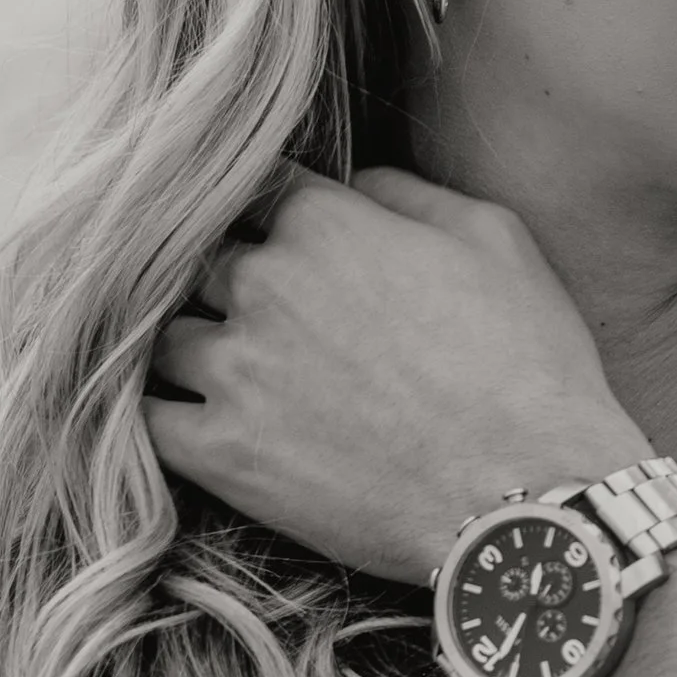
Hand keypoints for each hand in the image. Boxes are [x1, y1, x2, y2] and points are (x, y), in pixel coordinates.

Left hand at [143, 169, 646, 584]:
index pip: (253, 189)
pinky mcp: (222, 453)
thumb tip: (356, 183)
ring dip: (193, 344)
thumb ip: (410, 194)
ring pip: (165, 335)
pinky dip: (161, 415)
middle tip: (263, 313)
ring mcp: (235, 369)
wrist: (525, 493)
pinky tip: (188, 422)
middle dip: (226, 278)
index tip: (279, 239)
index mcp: (325, 223)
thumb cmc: (528, 363)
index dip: (267, 213)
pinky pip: (148, 420)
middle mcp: (264, 283)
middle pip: (200, 259)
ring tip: (229, 371)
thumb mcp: (496, 239)